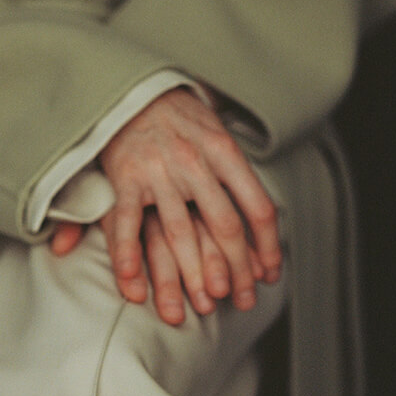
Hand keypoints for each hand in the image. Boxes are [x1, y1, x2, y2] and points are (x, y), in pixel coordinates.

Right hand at [96, 87, 280, 323]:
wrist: (134, 87)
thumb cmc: (180, 119)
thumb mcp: (217, 136)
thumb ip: (236, 178)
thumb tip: (261, 226)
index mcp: (225, 151)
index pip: (258, 207)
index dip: (267, 245)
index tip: (270, 275)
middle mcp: (196, 162)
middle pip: (224, 226)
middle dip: (236, 270)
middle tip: (242, 301)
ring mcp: (160, 171)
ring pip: (179, 233)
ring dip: (191, 275)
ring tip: (201, 307)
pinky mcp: (125, 178)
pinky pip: (127, 224)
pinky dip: (128, 257)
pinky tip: (133, 286)